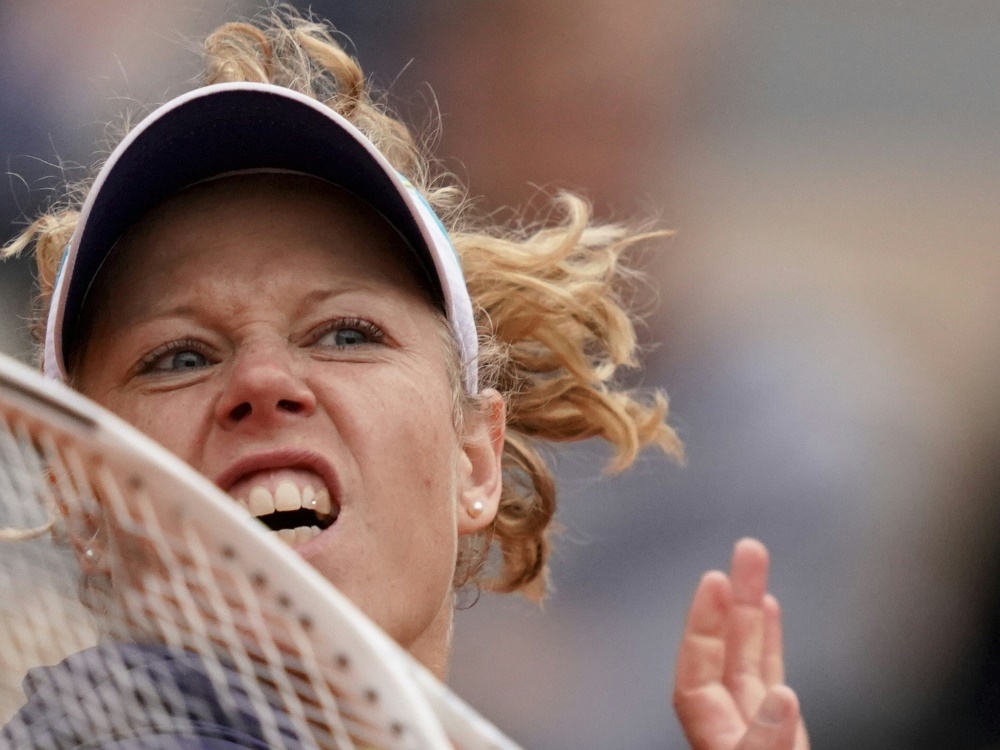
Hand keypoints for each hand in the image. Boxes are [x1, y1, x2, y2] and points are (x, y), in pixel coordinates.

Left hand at [673, 538, 808, 749]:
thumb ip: (766, 741)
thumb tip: (783, 696)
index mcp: (713, 738)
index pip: (696, 670)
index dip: (703, 624)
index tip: (715, 580)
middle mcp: (729, 727)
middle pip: (725, 653)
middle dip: (735, 600)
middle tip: (747, 550)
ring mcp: (754, 729)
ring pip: (749, 658)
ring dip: (753, 610)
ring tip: (756, 565)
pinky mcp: (783, 738)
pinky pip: (770, 676)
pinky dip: (771, 641)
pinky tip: (769, 611)